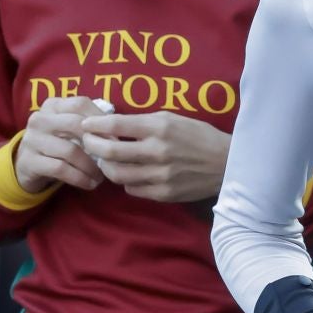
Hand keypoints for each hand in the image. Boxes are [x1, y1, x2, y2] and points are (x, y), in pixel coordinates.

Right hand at [15, 97, 108, 194]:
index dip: (101, 120)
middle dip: (98, 143)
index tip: (116, 138)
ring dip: (90, 166)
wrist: (26, 166)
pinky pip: (60, 169)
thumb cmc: (56, 145)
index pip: (80, 104)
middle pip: (75, 125)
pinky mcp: (29, 161)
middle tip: (112, 158)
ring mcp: (31, 139)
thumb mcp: (69, 131)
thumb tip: (117, 135)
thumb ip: (88, 126)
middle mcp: (39, 119)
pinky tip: (89, 184)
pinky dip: (79, 178)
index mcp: (52, 106)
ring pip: (70, 150)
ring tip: (101, 176)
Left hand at [78, 111, 231, 203]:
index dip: (95, 125)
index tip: (85, 126)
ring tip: (105, 160)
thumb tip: (114, 126)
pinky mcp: (164, 193)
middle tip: (87, 143)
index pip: (116, 124)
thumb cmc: (199, 136)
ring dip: (106, 167)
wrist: (227, 163)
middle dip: (92, 146)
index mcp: (160, 127)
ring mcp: (160, 175)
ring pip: (117, 174)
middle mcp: (157, 151)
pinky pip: (132, 189)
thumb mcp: (173, 119)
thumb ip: (145, 123)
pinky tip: (129, 173)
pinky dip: (126, 181)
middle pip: (110, 152)